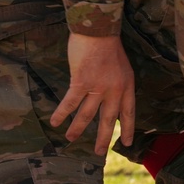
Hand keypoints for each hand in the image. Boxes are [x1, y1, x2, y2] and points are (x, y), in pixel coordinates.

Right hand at [50, 33, 134, 154]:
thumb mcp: (123, 66)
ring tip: (70, 139)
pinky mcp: (81, 83)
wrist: (98, 31)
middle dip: (102, 138)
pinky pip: (70, 103)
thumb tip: (111, 95)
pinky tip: (55, 122)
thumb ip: (118, 82)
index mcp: (127, 85)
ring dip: (77, 128)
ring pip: (87, 115)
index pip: (129, 112)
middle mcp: (114, 90)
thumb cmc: (108, 44)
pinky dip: (62, 113)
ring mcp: (98, 88)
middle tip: (98, 153)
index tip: (126, 143)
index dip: (128, 128)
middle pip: (108, 120)